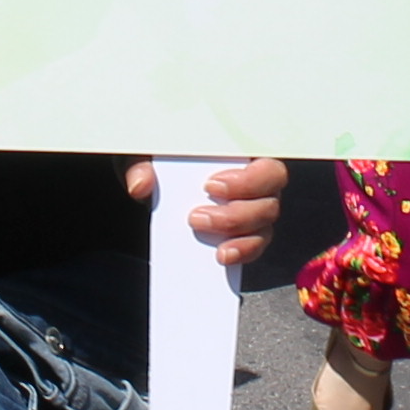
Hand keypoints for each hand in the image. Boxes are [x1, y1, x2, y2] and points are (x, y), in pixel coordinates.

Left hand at [129, 155, 289, 270]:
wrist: (156, 172)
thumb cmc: (164, 153)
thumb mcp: (150, 153)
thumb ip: (144, 164)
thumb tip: (140, 185)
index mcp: (242, 153)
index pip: (267, 167)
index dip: (248, 180)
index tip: (210, 186)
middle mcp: (257, 182)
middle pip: (269, 202)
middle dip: (236, 214)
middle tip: (197, 217)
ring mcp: (253, 208)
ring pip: (263, 227)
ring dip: (237, 235)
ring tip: (206, 238)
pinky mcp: (243, 232)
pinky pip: (252, 246)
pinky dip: (241, 252)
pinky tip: (221, 256)